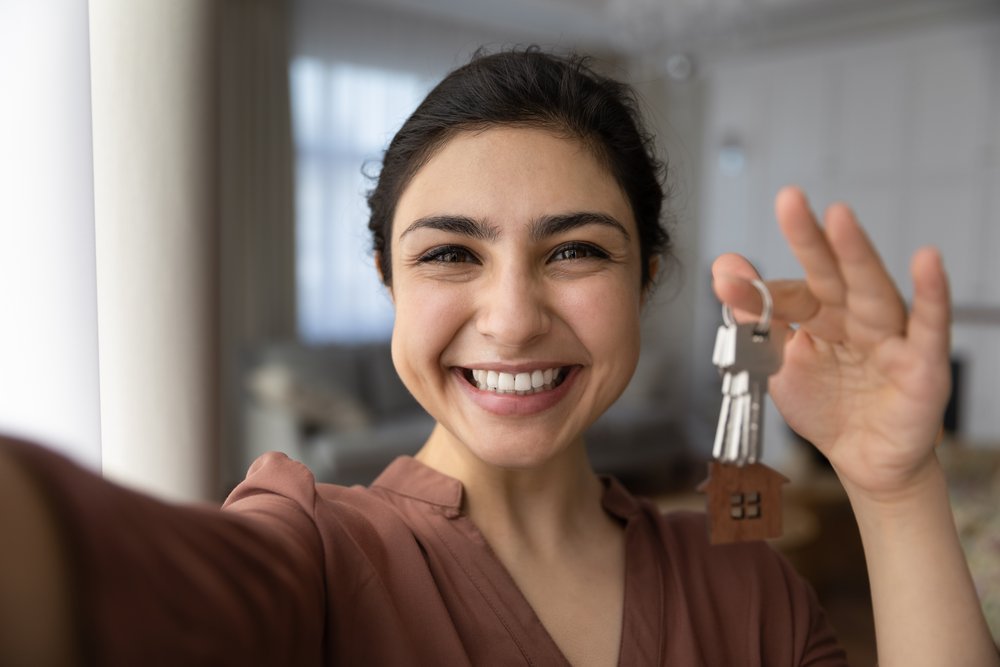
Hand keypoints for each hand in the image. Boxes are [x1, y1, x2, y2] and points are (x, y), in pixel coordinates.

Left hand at [712, 186, 951, 500]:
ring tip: (839, 217)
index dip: (759, 293)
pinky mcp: (923, 364)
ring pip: (873, 290)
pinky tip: (927, 260)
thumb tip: (723, 267)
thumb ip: (754, 318)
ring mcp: (891, 336)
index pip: (791, 295)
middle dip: (811, 238)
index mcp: (821, 314)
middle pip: (832, 273)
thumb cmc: (826, 404)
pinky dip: (931, 294)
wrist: (864, 460)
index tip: (725, 284)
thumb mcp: (779, 362)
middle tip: (787, 199)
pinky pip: (929, 326)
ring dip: (857, 253)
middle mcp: (856, 316)